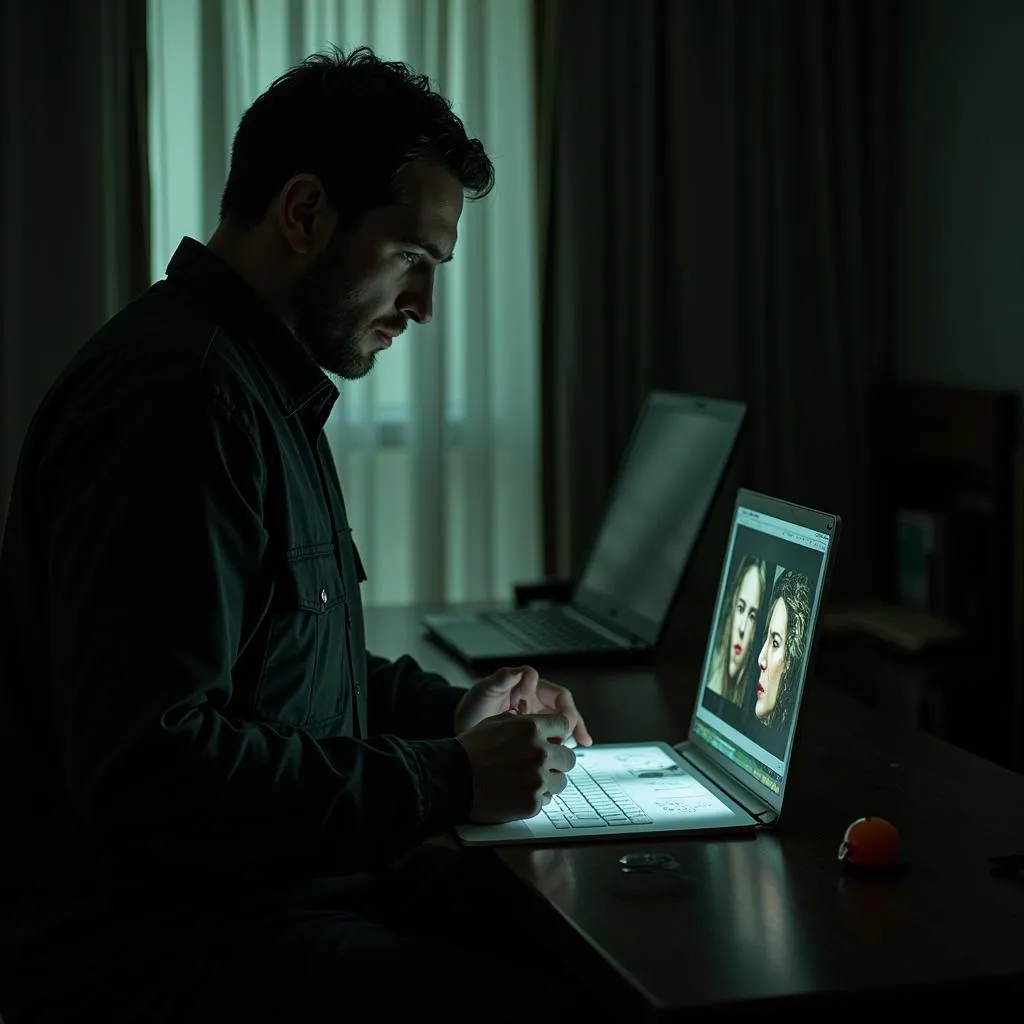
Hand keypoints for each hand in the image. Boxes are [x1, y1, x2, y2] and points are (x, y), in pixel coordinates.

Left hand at [454, 665, 593, 745]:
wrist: (464, 732)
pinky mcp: (533, 737)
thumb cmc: (472, 708)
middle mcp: (536, 702)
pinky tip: (559, 761)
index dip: (563, 708)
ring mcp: (536, 720)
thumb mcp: (483, 692)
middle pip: (565, 710)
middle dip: (574, 724)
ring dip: (568, 738)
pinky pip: (551, 740)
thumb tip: (522, 671)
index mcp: (529, 688)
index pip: (557, 694)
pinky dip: (557, 750)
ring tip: (569, 752)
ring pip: (561, 726)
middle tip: (577, 739)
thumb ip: (501, 679)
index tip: (563, 722)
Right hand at [456, 711, 576, 822]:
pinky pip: (547, 800)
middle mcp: (540, 752)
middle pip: (569, 757)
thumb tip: (545, 728)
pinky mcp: (533, 802)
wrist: (451, 778)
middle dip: (557, 761)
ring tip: (525, 781)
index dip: (557, 734)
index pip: (564, 726)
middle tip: (540, 765)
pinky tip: (516, 793)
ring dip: (548, 781)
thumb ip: (525, 723)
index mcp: (532, 728)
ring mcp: (538, 779)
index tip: (551, 741)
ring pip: (561, 781)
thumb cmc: (471, 749)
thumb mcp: (497, 722)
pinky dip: (535, 798)